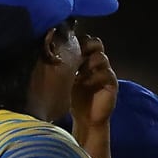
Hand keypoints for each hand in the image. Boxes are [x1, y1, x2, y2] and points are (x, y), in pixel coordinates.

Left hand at [71, 35, 118, 157]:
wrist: (85, 118)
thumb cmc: (72, 97)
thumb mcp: (64, 78)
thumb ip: (62, 65)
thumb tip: (45, 51)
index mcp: (85, 58)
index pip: (85, 40)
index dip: (77, 40)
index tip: (64, 48)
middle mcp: (96, 62)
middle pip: (96, 42)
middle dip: (85, 47)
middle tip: (74, 57)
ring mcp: (105, 71)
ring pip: (101, 56)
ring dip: (87, 63)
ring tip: (77, 74)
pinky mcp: (111, 83)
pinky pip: (105, 73)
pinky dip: (93, 77)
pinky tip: (83, 84)